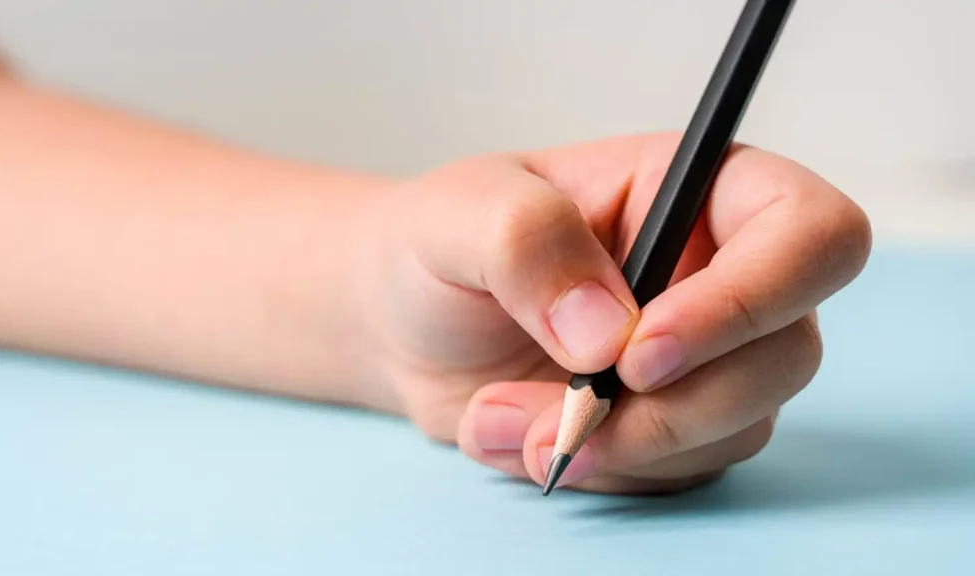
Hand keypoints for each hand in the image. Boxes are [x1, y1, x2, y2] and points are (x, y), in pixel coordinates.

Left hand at [365, 133, 870, 493]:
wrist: (407, 323)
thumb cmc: (442, 243)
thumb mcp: (462, 214)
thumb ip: (528, 243)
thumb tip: (608, 334)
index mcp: (695, 192)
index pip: (810, 233)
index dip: (754, 300)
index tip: (642, 353)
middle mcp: (718, 275)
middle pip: (787, 353)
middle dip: (671, 407)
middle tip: (565, 415)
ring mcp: (705, 357)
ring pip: (736, 427)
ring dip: (618, 447)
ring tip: (499, 418)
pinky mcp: (675, 423)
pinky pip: (678, 472)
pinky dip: (597, 470)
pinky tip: (516, 439)